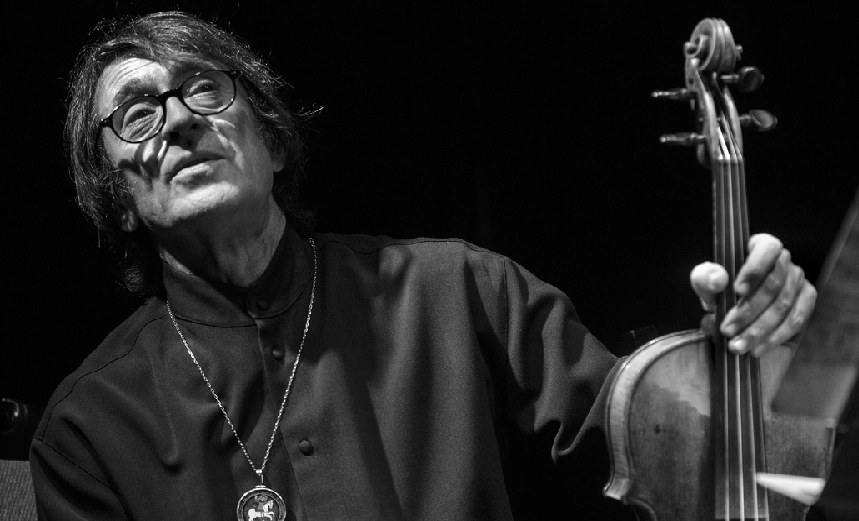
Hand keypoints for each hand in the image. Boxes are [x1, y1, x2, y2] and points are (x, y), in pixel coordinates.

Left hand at [690, 234, 816, 356]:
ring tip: (737, 346)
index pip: (767, 248)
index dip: (755, 268)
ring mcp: (799, 281)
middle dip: (748, 311)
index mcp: (761, 246)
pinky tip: (757, 349)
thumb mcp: (706, 283)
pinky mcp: (806, 302)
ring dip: (759, 329)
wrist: (735, 312)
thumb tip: (718, 278)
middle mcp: (785, 261)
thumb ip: (706, 278)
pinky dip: (775, 337)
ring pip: (783, 306)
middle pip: (774, 284)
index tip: (737, 290)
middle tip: (726, 330)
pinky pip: (796, 320)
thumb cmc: (720, 291)